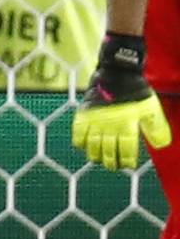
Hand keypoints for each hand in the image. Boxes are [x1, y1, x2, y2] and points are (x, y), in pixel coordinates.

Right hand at [73, 37, 171, 168]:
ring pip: (92, 146)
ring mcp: (95, 120)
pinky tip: (83, 146)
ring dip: (95, 156)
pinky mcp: (84, 113)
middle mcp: (110, 125)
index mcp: (127, 125)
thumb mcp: (151, 108)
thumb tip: (161, 145)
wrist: (116, 73)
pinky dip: (79, 142)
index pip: (126, 150)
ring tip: (99, 159)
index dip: (127, 161)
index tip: (128, 165)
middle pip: (108, 152)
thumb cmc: (136, 91)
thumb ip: (156, 127)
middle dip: (111, 162)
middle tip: (113, 165)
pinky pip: (77, 133)